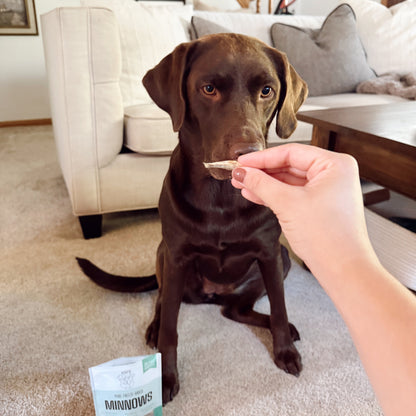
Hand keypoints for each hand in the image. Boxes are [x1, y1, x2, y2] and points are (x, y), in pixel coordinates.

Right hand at [231, 143, 373, 274]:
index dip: (263, 158)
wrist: (342, 270)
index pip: (292, 152)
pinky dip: (274, 195)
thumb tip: (244, 173)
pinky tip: (256, 194)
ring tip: (243, 184)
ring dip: (265, 184)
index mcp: (335, 165)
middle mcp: (334, 175)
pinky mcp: (319, 206)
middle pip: (290, 166)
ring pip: (289, 181)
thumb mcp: (288, 204)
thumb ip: (262, 184)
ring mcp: (327, 191)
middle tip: (240, 174)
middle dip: (262, 172)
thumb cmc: (330, 238)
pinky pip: (293, 194)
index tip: (243, 162)